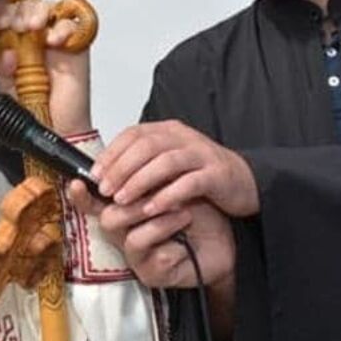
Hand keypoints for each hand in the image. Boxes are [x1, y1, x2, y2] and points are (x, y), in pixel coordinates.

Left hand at [0, 0, 91, 134]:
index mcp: (12, 44)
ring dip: (37, 12)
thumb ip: (2, 70)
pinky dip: (62, 27)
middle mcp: (32, 39)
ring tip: (33, 27)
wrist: (56, 128)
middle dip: (18, 11)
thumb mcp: (7, 89)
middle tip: (14, 24)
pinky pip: (72, 24)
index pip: (5, 16)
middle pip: (25, 7)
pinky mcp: (76, 45)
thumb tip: (6, 54)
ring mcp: (54, 40)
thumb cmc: (32, 110)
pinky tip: (54, 40)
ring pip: (47, 8)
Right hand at [77, 184, 234, 290]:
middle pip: (107, 218)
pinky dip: (170, 235)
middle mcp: (124, 234)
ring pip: (128, 236)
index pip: (93, 203)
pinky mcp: (151, 273)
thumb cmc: (199, 211)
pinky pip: (152, 253)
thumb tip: (130, 156)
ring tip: (183, 211)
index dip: (81, 196)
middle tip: (159, 191)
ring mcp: (136, 256)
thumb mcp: (172, 185)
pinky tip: (186, 229)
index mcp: (125, 210)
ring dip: (157, 219)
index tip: (78, 183)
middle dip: (134, 203)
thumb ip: (147, 176)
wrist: (227, 239)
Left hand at [96, 120, 258, 216]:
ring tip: (122, 200)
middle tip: (105, 190)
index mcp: (168, 131)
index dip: (111, 153)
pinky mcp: (217, 174)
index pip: (133, 134)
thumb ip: (141, 166)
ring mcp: (202, 153)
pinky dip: (168, 196)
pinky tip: (152, 209)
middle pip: (145, 146)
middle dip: (120, 169)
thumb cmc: (202, 175)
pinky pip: (189, 183)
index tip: (94, 174)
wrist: (246, 182)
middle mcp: (184, 137)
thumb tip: (104, 177)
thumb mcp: (168, 165)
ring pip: (165, 162)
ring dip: (139, 182)